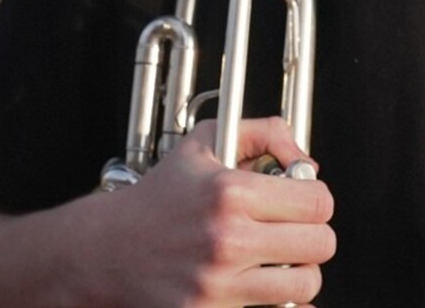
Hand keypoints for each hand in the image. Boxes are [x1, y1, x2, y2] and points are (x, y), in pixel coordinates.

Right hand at [89, 116, 334, 306]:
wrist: (104, 250)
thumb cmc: (157, 199)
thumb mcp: (205, 144)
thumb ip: (263, 133)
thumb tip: (306, 162)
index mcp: (230, 193)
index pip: (318, 201)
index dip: (316, 200)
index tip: (303, 202)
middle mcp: (227, 239)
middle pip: (320, 244)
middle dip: (312, 235)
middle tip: (293, 233)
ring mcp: (218, 283)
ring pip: (305, 285)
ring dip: (299, 273)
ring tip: (279, 263)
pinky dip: (279, 305)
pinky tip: (265, 290)